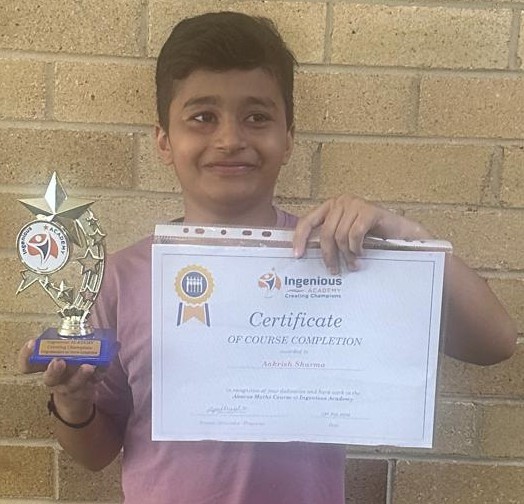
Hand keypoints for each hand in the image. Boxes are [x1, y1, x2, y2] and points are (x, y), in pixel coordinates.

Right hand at [18, 339, 101, 423]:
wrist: (78, 391)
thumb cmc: (67, 364)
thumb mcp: (61, 352)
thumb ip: (64, 339)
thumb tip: (77, 317)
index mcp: (44, 367)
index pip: (27, 365)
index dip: (26, 356)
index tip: (32, 343)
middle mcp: (55, 379)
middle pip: (50, 378)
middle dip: (54, 370)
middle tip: (59, 362)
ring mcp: (71, 385)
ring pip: (73, 384)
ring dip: (80, 375)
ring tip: (88, 366)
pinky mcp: (88, 387)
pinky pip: (95, 380)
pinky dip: (102, 370)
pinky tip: (106, 362)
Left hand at [293, 195, 431, 273]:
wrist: (400, 233)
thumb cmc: (372, 236)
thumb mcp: (345, 237)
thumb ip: (330, 240)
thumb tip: (309, 256)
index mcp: (330, 207)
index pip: (307, 221)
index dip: (299, 238)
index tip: (297, 255)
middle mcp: (341, 202)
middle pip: (325, 233)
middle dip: (328, 255)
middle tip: (334, 270)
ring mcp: (355, 204)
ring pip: (340, 235)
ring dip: (346, 255)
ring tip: (353, 264)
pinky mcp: (370, 210)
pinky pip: (355, 234)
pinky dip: (357, 247)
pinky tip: (362, 253)